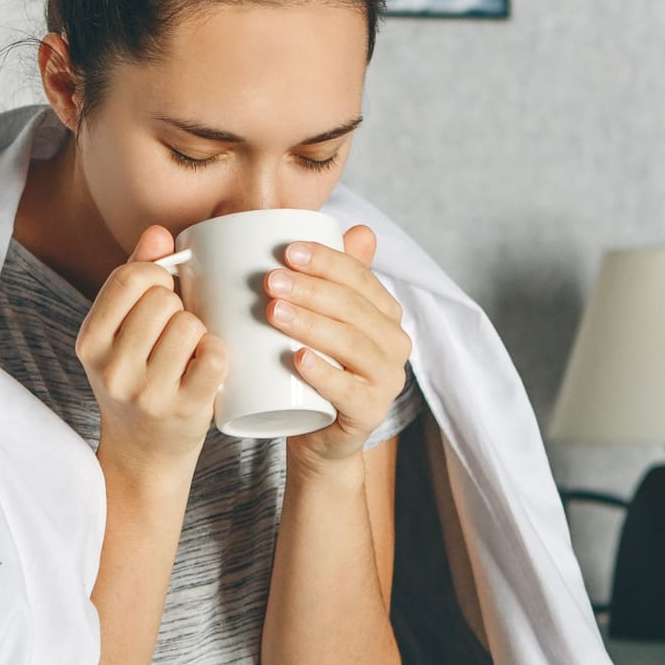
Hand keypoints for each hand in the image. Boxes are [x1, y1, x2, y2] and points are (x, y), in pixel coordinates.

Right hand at [76, 224, 229, 482]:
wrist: (143, 453)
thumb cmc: (137, 378)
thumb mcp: (120, 332)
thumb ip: (135, 277)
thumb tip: (159, 232)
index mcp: (90, 341)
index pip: (129, 279)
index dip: (156, 274)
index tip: (163, 290)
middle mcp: (112, 369)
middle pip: (162, 300)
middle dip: (177, 305)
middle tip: (175, 329)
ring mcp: (147, 393)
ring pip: (190, 325)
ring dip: (199, 330)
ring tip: (190, 349)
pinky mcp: (184, 410)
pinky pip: (215, 355)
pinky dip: (218, 352)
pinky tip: (208, 364)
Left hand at [263, 224, 413, 472]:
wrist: (317, 435)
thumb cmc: (315, 368)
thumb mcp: (321, 320)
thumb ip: (335, 278)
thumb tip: (359, 228)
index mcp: (385, 313)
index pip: (359, 276)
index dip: (325, 259)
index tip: (286, 250)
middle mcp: (395, 344)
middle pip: (353, 308)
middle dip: (311, 290)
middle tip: (270, 281)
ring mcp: (386, 380)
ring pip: (352, 345)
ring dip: (312, 325)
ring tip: (273, 312)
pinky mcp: (370, 413)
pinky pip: (349, 392)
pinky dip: (323, 374)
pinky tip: (297, 360)